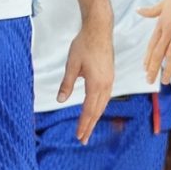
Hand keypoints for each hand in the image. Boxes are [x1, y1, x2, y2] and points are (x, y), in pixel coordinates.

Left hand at [60, 21, 113, 139]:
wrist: (99, 30)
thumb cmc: (84, 45)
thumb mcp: (72, 65)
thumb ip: (66, 84)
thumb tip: (60, 101)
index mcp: (96, 84)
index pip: (89, 110)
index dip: (83, 124)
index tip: (78, 136)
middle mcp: (106, 85)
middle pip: (97, 111)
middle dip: (90, 126)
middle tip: (83, 140)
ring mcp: (110, 80)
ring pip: (103, 105)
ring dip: (95, 118)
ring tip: (88, 128)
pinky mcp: (110, 76)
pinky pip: (106, 97)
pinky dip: (100, 107)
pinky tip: (95, 110)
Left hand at [137, 0, 170, 85]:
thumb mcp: (163, 2)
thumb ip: (151, 10)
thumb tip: (138, 10)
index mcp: (161, 24)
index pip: (152, 44)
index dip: (148, 57)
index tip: (145, 68)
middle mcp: (168, 30)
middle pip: (158, 53)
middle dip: (153, 68)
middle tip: (149, 80)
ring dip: (167, 69)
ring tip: (164, 81)